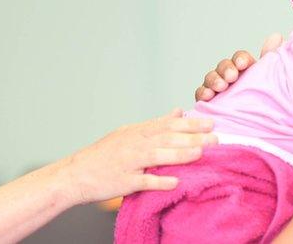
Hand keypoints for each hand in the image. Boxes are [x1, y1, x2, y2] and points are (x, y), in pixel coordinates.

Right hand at [60, 109, 215, 203]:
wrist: (77, 173)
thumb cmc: (105, 154)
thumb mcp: (129, 133)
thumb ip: (155, 124)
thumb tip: (178, 111)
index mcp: (137, 132)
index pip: (168, 124)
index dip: (190, 123)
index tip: (210, 123)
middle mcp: (134, 144)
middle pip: (167, 138)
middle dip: (192, 138)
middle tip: (216, 138)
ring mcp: (128, 162)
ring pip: (157, 155)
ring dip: (180, 154)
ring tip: (200, 153)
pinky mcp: (123, 181)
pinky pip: (143, 180)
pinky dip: (159, 180)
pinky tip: (175, 181)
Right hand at [194, 32, 282, 100]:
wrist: (257, 130)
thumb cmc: (265, 103)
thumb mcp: (271, 81)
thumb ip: (271, 59)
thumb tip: (276, 36)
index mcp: (246, 71)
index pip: (240, 58)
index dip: (240, 59)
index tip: (243, 64)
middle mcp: (230, 77)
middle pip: (223, 66)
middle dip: (226, 69)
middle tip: (231, 77)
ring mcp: (218, 89)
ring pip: (211, 78)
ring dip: (214, 80)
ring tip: (220, 87)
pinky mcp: (208, 102)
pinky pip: (201, 94)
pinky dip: (202, 93)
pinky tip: (207, 96)